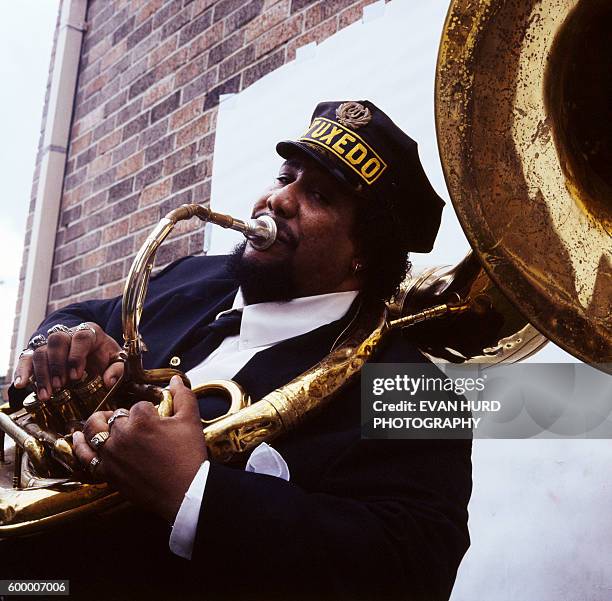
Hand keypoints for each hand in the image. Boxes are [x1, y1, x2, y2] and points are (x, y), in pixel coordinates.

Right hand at [13, 322, 123, 399]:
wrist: (95, 351)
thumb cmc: (105, 355)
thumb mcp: (116, 360)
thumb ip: (117, 369)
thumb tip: (109, 381)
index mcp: (89, 332)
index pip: (81, 337)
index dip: (76, 355)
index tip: (76, 376)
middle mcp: (68, 334)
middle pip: (56, 341)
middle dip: (57, 365)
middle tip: (60, 386)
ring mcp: (52, 343)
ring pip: (41, 351)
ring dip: (42, 374)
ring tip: (47, 394)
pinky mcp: (40, 353)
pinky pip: (27, 358)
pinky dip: (22, 371)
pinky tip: (21, 384)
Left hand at [73, 376, 206, 523]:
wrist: (186, 491)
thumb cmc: (189, 456)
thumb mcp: (190, 420)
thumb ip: (182, 395)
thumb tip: (174, 380)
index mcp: (142, 419)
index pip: (138, 405)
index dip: (149, 411)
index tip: (158, 421)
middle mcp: (121, 435)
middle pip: (114, 416)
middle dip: (124, 416)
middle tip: (135, 422)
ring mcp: (111, 454)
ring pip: (94, 431)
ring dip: (97, 423)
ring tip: (101, 420)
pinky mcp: (107, 473)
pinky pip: (85, 457)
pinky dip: (80, 446)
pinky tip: (78, 437)